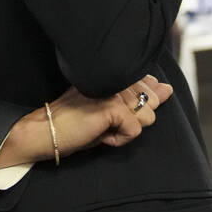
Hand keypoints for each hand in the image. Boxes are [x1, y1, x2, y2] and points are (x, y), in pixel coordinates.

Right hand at [0, 75, 173, 168]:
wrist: (44, 131)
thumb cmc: (76, 122)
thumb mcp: (113, 109)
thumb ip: (141, 97)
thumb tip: (167, 89)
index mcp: (116, 72)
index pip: (151, 86)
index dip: (136, 107)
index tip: (108, 112)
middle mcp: (117, 76)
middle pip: (153, 104)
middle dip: (134, 119)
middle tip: (104, 121)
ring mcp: (115, 89)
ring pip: (147, 118)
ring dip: (126, 130)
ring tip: (100, 127)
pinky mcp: (112, 106)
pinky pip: (135, 131)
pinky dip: (119, 139)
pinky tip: (99, 134)